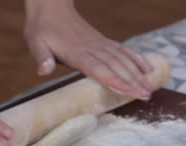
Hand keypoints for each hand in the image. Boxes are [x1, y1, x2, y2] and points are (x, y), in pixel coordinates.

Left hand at [24, 0, 154, 98]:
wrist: (51, 7)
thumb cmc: (42, 28)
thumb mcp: (35, 43)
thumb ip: (41, 57)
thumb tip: (42, 71)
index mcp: (76, 52)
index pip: (98, 68)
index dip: (114, 80)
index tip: (129, 91)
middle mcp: (92, 48)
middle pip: (116, 66)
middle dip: (133, 81)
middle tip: (147, 96)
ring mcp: (100, 44)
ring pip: (123, 60)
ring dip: (138, 74)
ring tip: (150, 89)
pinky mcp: (103, 42)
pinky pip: (124, 51)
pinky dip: (137, 60)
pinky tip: (149, 69)